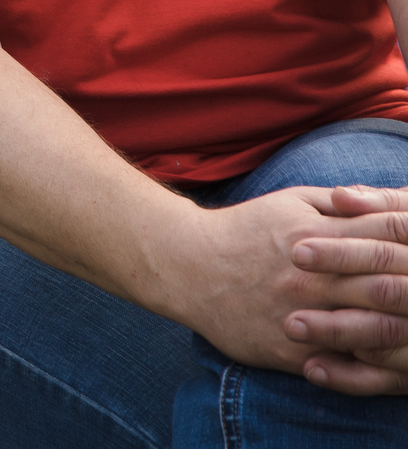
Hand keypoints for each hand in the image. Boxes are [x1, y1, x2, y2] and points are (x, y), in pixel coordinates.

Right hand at [159, 187, 407, 393]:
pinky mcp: (290, 351)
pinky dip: (374, 367)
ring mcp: (303, 316)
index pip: (389, 236)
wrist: (185, 266)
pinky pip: (345, 368)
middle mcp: (313, 278)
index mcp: (317, 236)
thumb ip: (342, 204)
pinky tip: (390, 362)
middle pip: (391, 286)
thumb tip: (392, 203)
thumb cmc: (244, 231)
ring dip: (403, 330)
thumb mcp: (291, 203)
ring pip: (375, 330)